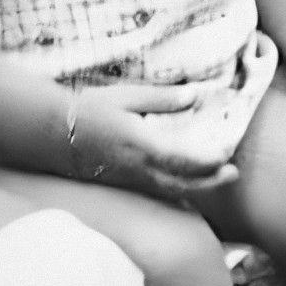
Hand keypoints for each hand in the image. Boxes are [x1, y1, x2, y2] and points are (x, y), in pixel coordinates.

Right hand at [68, 81, 237, 200]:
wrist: (52, 133)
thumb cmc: (89, 110)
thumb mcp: (126, 97)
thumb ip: (162, 99)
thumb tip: (195, 95)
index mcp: (143, 145)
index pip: (185, 159)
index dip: (210, 160)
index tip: (227, 153)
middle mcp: (139, 168)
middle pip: (183, 182)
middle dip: (211, 181)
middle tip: (233, 173)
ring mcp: (131, 179)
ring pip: (171, 190)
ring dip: (197, 187)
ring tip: (216, 178)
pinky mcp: (123, 183)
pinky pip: (156, 191)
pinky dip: (177, 189)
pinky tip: (185, 183)